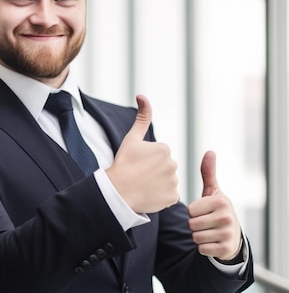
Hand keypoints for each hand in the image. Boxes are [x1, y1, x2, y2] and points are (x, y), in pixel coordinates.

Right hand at [106, 95, 178, 213]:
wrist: (117, 191)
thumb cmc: (122, 164)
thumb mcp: (131, 138)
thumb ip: (142, 117)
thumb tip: (142, 95)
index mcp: (164, 149)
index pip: (160, 155)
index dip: (147, 160)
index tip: (137, 165)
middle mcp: (173, 164)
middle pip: (165, 168)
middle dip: (155, 172)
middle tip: (139, 176)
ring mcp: (173, 181)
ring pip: (168, 181)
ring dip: (158, 184)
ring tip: (143, 186)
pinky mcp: (172, 197)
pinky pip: (169, 196)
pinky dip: (161, 197)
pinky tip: (148, 195)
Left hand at [188, 151, 241, 260]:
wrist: (233, 236)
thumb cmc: (218, 211)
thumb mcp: (213, 192)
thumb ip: (208, 173)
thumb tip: (210, 151)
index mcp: (221, 201)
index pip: (190, 210)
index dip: (193, 212)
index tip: (205, 212)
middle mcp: (226, 217)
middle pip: (191, 224)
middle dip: (195, 225)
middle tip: (207, 223)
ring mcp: (227, 234)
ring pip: (195, 237)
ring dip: (199, 237)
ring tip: (210, 232)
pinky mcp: (225, 249)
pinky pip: (201, 249)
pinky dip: (204, 248)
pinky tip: (213, 242)